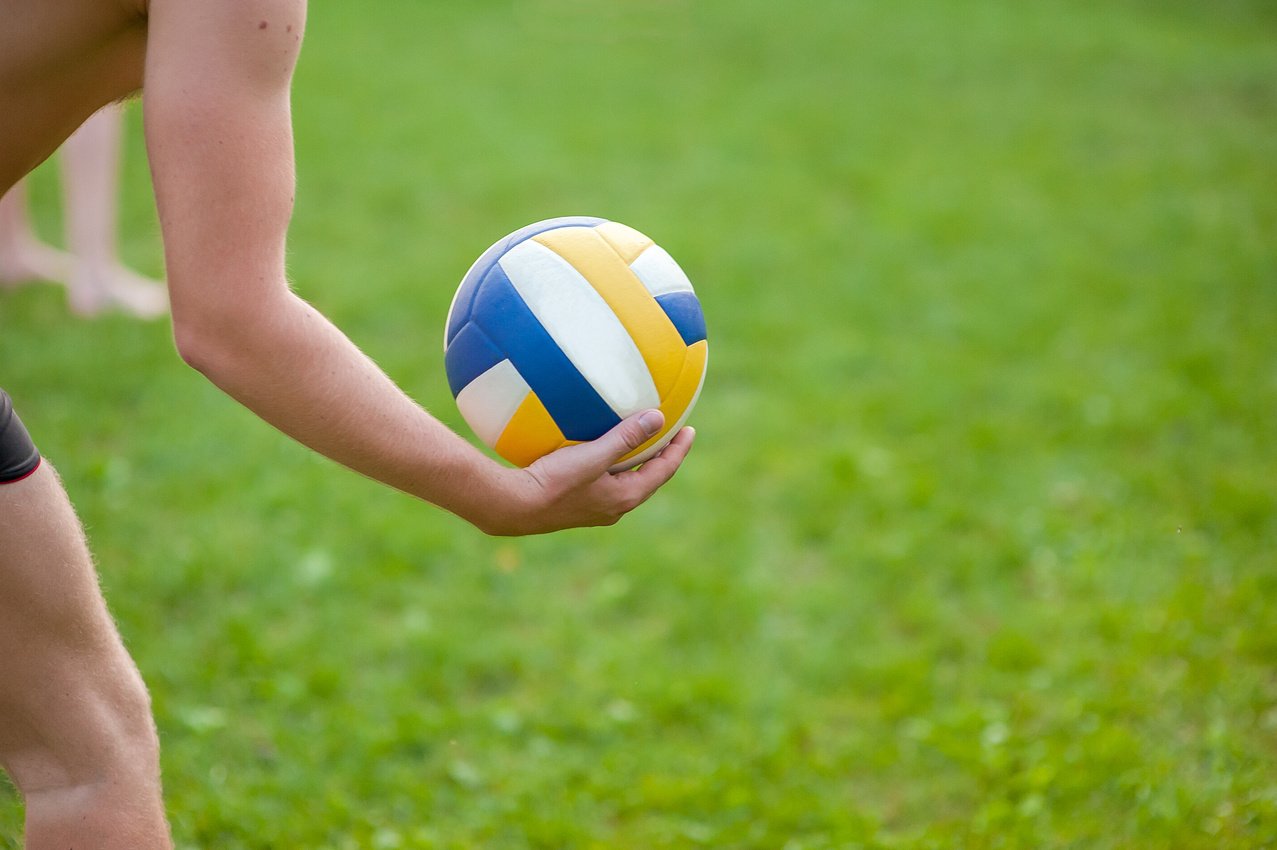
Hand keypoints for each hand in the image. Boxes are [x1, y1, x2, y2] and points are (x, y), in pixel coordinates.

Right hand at [480, 410, 695, 535]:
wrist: (514, 507)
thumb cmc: (555, 481)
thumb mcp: (594, 457)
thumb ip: (625, 437)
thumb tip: (658, 418)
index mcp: (625, 497)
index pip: (663, 471)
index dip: (678, 450)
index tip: (689, 430)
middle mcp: (615, 507)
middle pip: (648, 478)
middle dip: (661, 456)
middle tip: (670, 434)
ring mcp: (596, 508)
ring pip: (626, 481)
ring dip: (637, 461)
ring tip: (640, 441)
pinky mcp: (578, 504)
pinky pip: (606, 481)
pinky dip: (613, 465)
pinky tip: (599, 450)